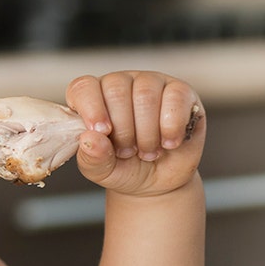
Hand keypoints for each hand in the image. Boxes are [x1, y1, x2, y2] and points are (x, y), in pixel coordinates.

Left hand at [66, 71, 205, 196]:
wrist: (158, 182)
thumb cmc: (123, 168)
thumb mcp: (101, 170)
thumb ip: (92, 157)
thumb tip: (89, 139)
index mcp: (92, 98)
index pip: (83, 87)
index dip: (91, 108)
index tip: (101, 132)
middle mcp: (120, 84)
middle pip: (116, 90)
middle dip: (123, 130)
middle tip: (128, 152)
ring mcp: (151, 83)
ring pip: (146, 94)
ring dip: (147, 133)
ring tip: (148, 151)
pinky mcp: (180, 91)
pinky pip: (176, 97)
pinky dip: (171, 126)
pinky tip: (169, 142)